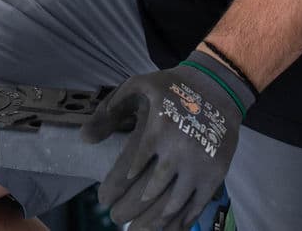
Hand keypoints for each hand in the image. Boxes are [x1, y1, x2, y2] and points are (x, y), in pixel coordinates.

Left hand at [82, 50, 254, 230]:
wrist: (217, 87)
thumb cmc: (173, 88)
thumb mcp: (139, 85)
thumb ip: (111, 108)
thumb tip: (84, 139)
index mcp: (155, 131)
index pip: (126, 173)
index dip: (111, 191)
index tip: (103, 200)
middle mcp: (175, 152)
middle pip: (145, 196)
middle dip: (126, 212)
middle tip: (116, 219)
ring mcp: (197, 166)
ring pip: (168, 207)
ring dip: (150, 224)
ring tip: (136, 230)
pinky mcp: (214, 175)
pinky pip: (194, 208)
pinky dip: (178, 224)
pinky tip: (166, 228)